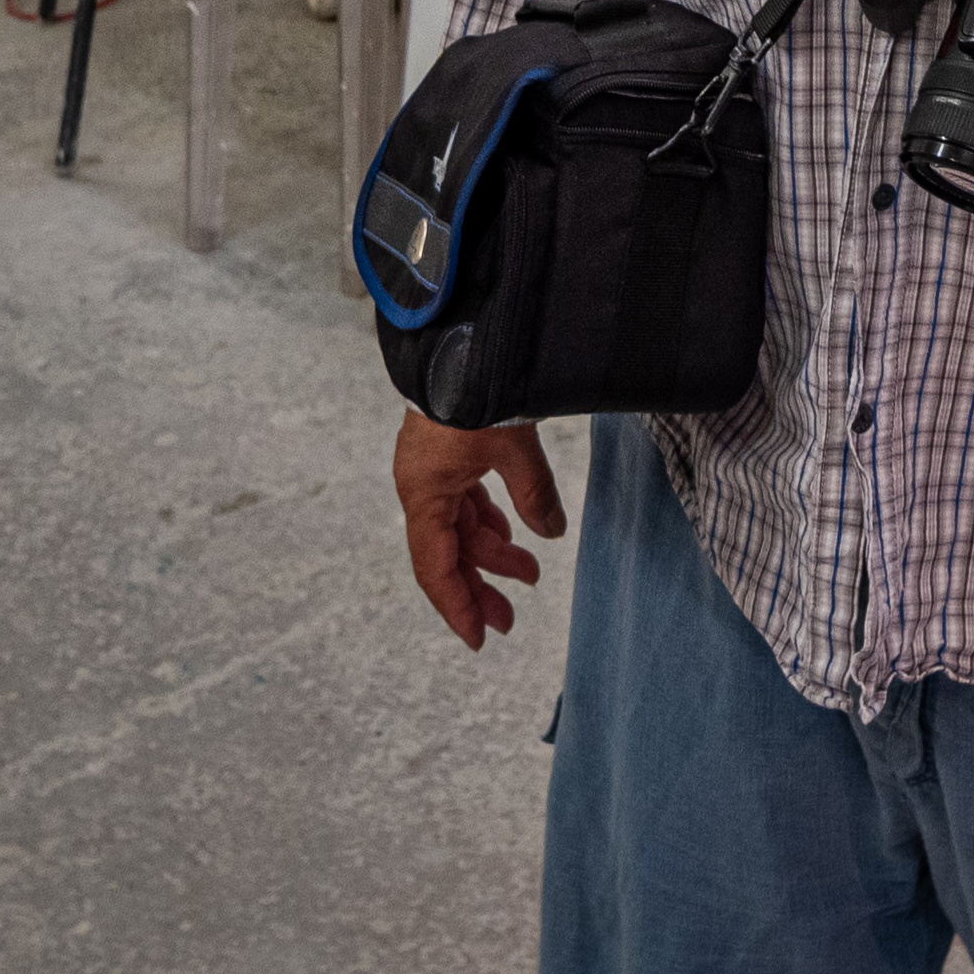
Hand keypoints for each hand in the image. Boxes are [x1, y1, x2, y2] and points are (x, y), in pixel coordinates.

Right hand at [394, 409, 565, 650]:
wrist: (464, 334)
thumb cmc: (480, 391)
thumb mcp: (514, 447)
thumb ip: (533, 494)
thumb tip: (552, 534)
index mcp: (424, 492)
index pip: (435, 568)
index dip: (457, 607)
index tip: (479, 640)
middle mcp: (422, 486)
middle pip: (448, 553)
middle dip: (480, 586)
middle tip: (510, 619)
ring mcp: (433, 469)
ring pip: (461, 527)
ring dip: (492, 551)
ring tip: (529, 572)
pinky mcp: (448, 453)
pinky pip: (466, 500)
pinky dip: (490, 518)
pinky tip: (516, 531)